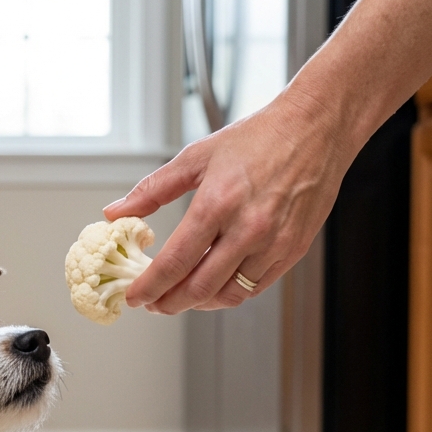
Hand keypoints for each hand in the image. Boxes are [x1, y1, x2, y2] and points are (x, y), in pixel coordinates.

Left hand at [104, 92, 353, 314]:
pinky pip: (253, 289)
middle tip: (153, 304)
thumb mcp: (196, 157)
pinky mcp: (291, 251)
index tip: (135, 297)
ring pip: (226, 295)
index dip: (149, 287)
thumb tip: (116, 212)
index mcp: (218, 202)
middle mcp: (248, 228)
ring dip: (197, 304)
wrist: (315, 128)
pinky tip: (211, 287)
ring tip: (180, 296)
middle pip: (198, 288)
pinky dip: (227, 295)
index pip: (174, 262)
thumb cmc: (258, 138)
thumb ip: (152, 190)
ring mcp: (273, 243)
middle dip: (169, 303)